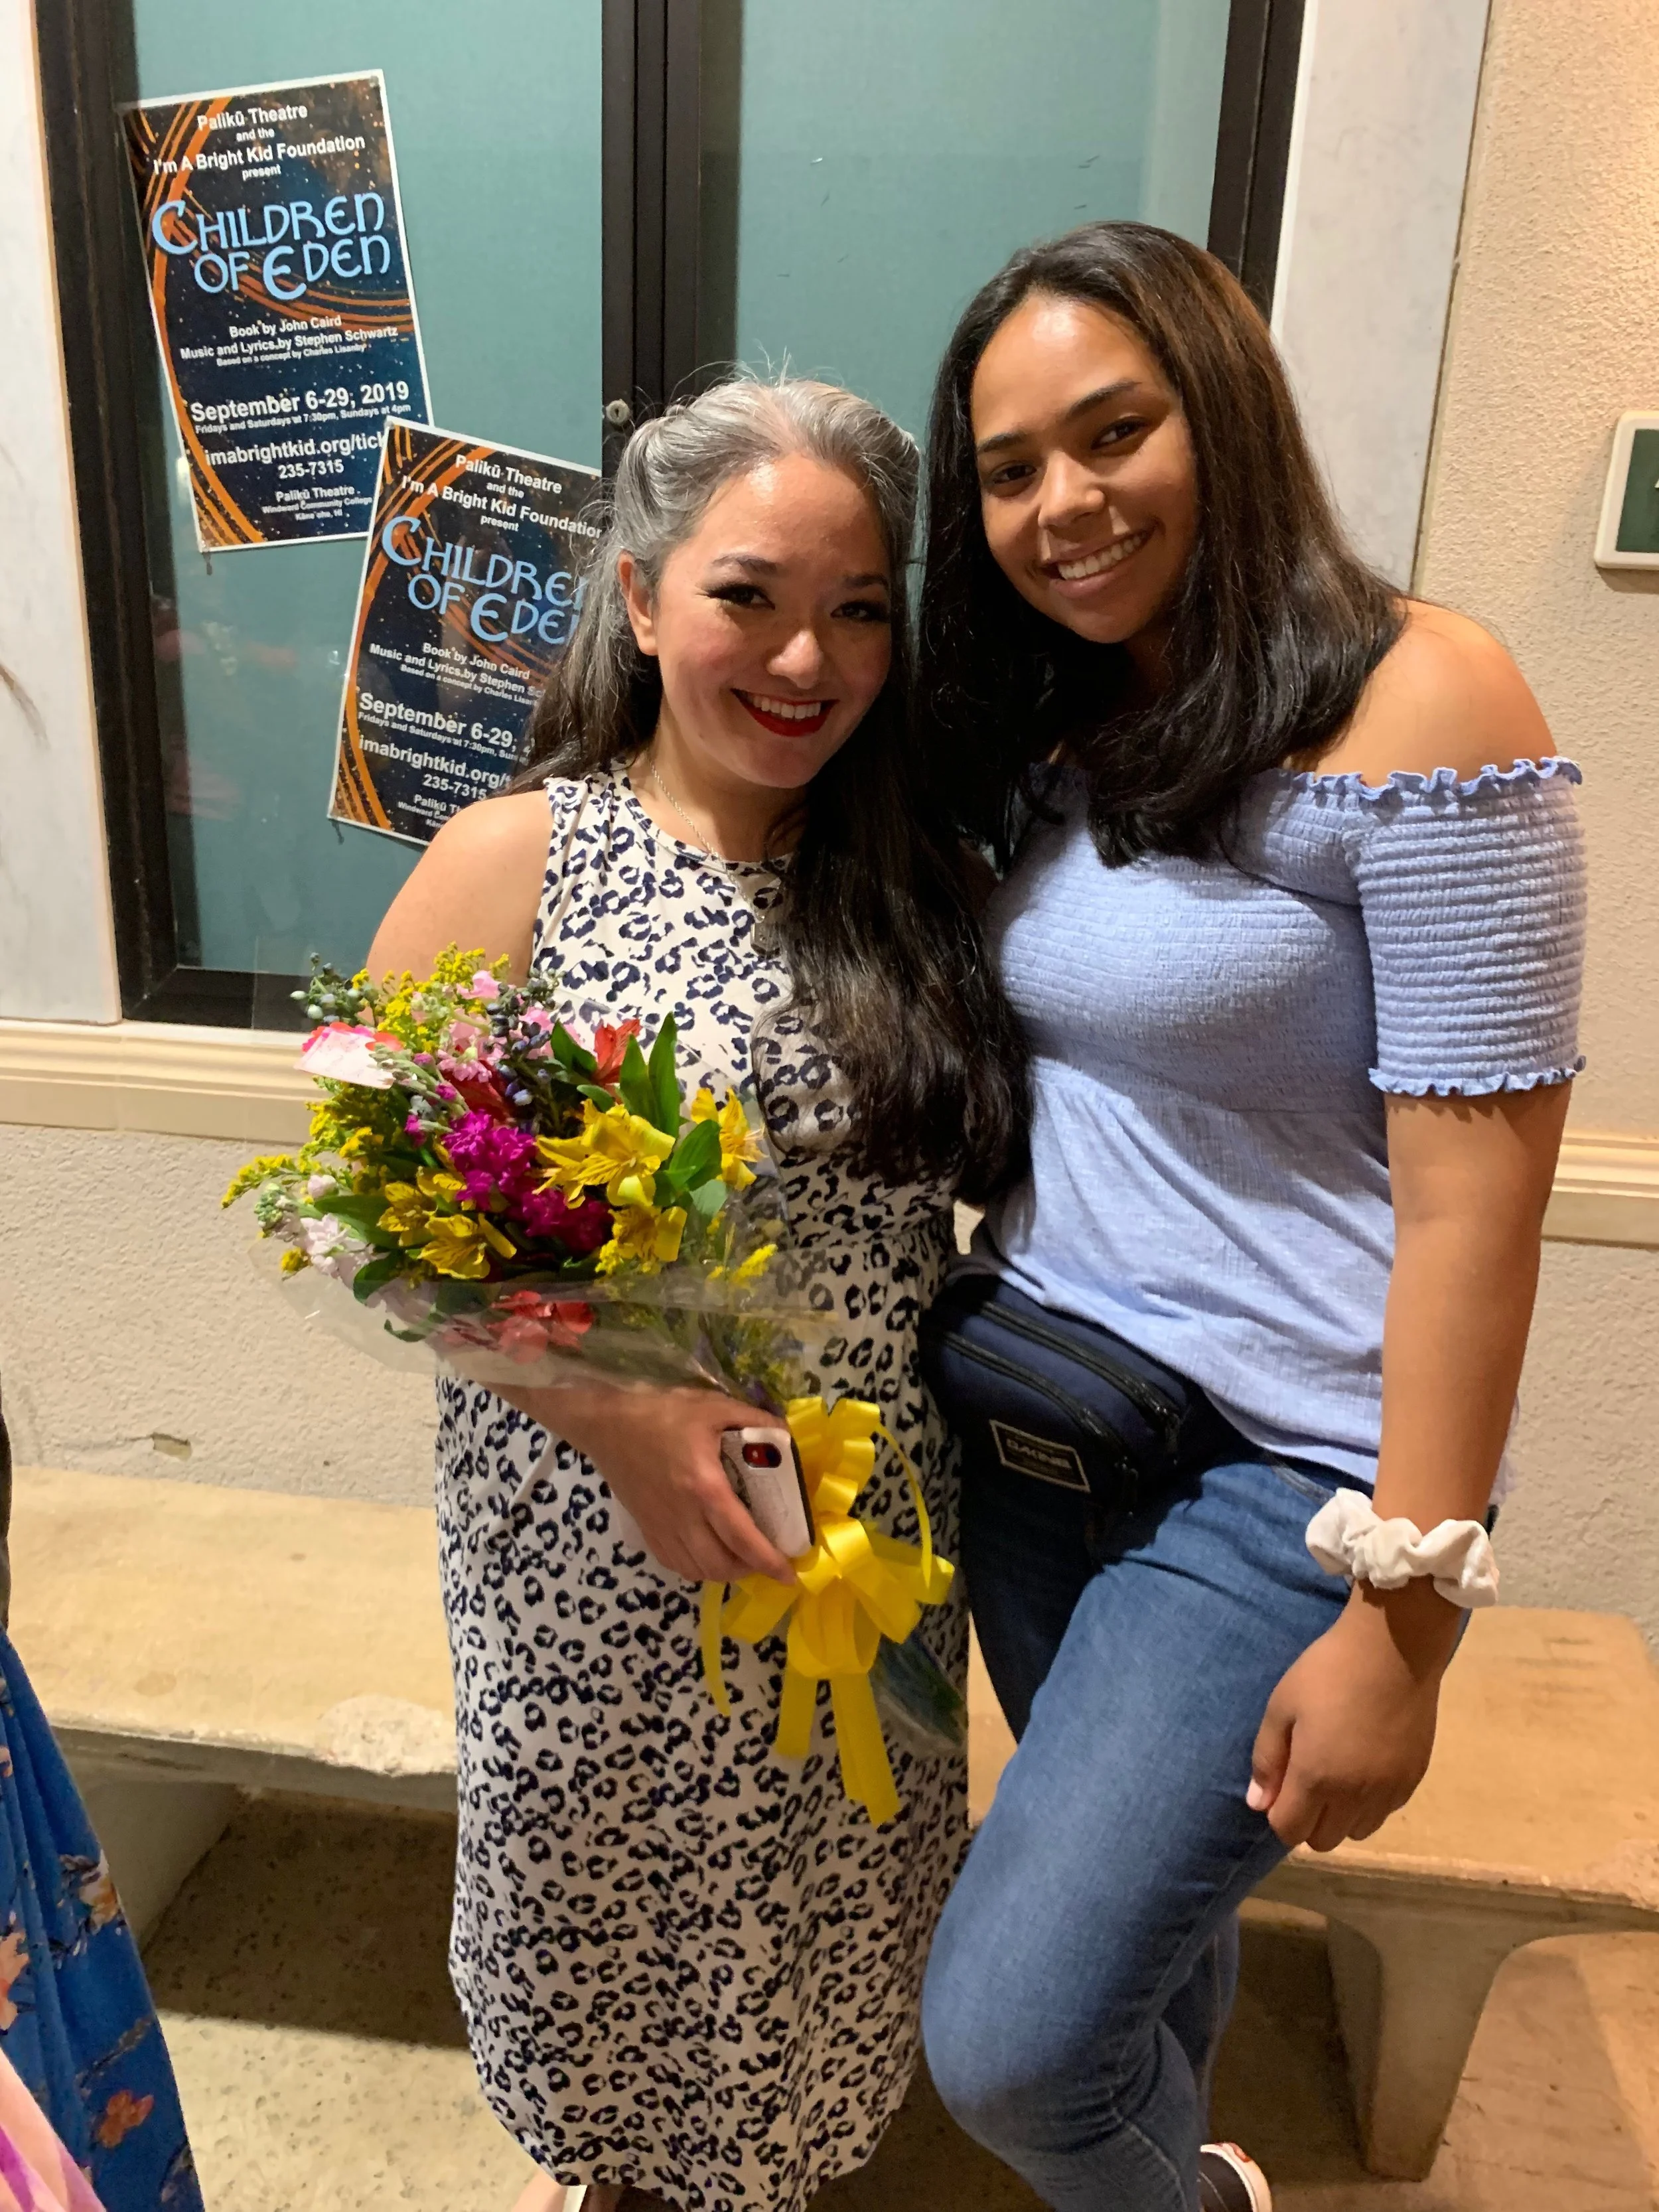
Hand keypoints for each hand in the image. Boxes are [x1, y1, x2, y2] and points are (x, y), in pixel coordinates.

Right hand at [498, 1381, 796, 1587]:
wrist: (607, 1424)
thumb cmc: (662, 1414)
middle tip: (769, 1559)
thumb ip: (754, 1420)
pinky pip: (675, 1564)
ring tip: (742, 1558)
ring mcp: (661, 1527)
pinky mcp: (646, 1530)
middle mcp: (683, 1516)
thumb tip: (787, 1436)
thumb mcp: (713, 1407)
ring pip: (697, 1571)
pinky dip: (697, 1569)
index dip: (768, 1561)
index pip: (741, 1537)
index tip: (789, 1575)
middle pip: (720, 1565)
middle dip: (750, 1571)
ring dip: (725, 1573)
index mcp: (704, 1487)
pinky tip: (709, 1555)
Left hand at [1247, 1581, 1460, 1850]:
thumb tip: (1257, 1804)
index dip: (1278, 1813)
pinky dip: (1370, 1802)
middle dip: (1307, 1820)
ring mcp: (1390, 1791)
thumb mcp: (1281, 1706)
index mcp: (1317, 1778)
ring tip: (1337, 1773)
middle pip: (1324, 1840)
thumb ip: (1267, 1760)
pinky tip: (1365, 1765)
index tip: (1280, 1783)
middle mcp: (1356, 1797)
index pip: (1290, 1831)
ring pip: (1358, 1832)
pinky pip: (1385, 1811)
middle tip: (1305, 1778)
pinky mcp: (1414, 1779)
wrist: (1392, 1648)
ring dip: (1341, 1816)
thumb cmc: (1327, 1671)